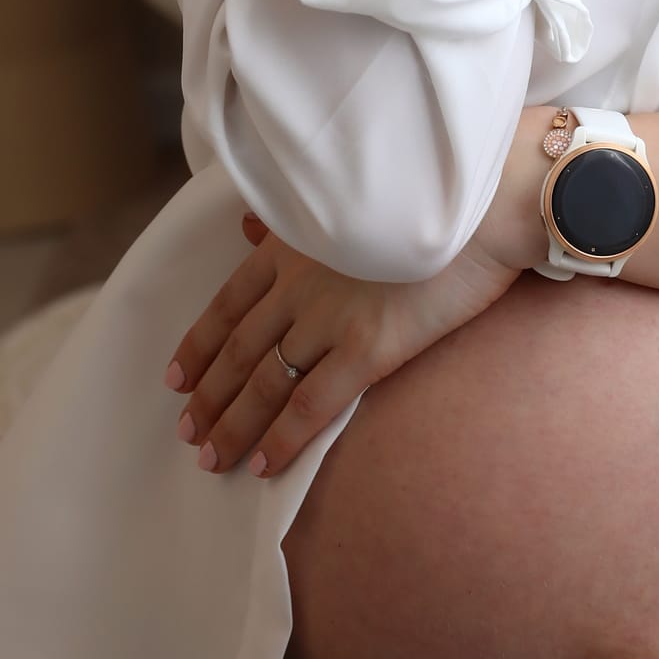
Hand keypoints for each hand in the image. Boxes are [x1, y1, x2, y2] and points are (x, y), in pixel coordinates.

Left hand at [165, 204, 529, 480]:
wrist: (483, 201)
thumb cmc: (427, 193)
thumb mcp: (347, 199)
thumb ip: (294, 220)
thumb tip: (247, 228)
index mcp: (293, 244)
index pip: (229, 302)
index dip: (198, 343)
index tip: (176, 376)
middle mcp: (300, 283)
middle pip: (239, 348)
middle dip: (208, 394)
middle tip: (185, 432)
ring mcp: (329, 317)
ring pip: (264, 381)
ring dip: (232, 423)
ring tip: (210, 457)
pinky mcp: (367, 348)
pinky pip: (311, 404)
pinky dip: (281, 438)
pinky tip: (263, 466)